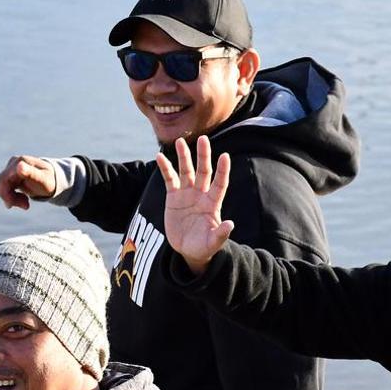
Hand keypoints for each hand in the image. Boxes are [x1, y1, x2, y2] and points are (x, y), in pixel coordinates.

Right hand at [0, 155, 56, 209]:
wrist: (53, 180)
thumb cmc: (49, 180)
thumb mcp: (42, 179)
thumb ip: (31, 173)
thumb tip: (19, 166)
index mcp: (19, 162)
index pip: (3, 179)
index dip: (6, 194)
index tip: (15, 205)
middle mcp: (13, 164)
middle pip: (1, 184)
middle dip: (11, 198)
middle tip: (26, 206)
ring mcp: (11, 169)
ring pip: (1, 188)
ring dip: (12, 199)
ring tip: (26, 203)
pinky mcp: (10, 176)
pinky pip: (5, 189)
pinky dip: (12, 198)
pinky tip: (23, 200)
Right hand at [156, 136, 234, 274]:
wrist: (187, 250)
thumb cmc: (203, 247)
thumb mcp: (212, 243)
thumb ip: (221, 234)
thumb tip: (230, 224)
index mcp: (212, 204)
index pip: (220, 184)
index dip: (222, 171)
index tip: (225, 156)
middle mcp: (201, 194)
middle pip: (203, 171)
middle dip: (203, 156)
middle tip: (203, 139)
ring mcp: (187, 194)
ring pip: (186, 171)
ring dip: (184, 157)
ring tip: (180, 141)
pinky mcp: (173, 197)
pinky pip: (169, 179)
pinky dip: (165, 168)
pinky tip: (160, 156)